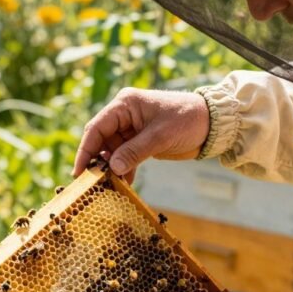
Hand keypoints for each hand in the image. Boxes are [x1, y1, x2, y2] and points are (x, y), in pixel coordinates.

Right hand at [74, 88, 209, 182]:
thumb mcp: (160, 136)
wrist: (212, 124)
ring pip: (111, 151)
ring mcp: (131, 129)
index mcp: (125, 105)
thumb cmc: (186, 120)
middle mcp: (124, 115)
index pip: (97, 128)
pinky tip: (123, 184)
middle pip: (101, 140)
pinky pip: (125, 157)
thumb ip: (134, 151)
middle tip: (92, 183)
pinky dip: (124, 170)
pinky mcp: (140, 141)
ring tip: (108, 187)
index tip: (79, 171)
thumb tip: (111, 167)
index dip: (85, 150)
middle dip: (97, 161)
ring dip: (111, 168)